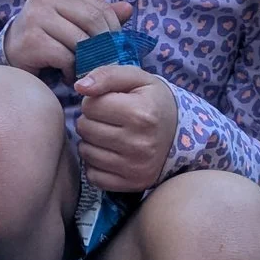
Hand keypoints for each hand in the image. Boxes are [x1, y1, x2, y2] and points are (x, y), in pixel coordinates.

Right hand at [0, 0, 120, 81]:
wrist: (10, 56)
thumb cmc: (46, 40)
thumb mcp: (73, 24)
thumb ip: (99, 16)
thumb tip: (128, 8)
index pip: (98, 6)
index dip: (114, 30)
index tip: (116, 49)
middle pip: (92, 20)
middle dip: (105, 46)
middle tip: (108, 64)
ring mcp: (34, 17)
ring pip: (80, 41)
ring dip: (88, 62)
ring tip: (86, 71)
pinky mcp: (30, 40)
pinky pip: (66, 57)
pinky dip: (71, 71)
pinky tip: (67, 75)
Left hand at [76, 65, 178, 194]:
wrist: (180, 132)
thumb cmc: (152, 101)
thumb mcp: (136, 78)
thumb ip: (107, 75)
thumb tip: (79, 87)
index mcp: (141, 114)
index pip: (90, 106)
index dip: (95, 101)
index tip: (110, 103)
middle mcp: (139, 144)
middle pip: (85, 129)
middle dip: (91, 120)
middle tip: (109, 120)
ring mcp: (136, 167)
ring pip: (86, 152)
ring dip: (92, 142)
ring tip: (109, 135)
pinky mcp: (132, 184)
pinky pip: (93, 176)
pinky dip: (95, 164)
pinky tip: (109, 153)